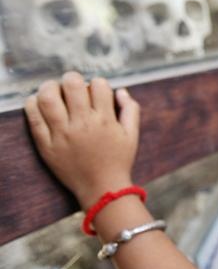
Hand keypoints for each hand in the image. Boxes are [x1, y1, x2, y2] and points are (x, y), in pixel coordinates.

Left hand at [24, 72, 139, 209]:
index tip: (95, 93)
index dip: (97, 84)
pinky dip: (33, 104)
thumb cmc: (118, 161)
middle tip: (72, 87)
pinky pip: (34, 116)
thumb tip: (120, 90)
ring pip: (48, 96)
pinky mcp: (47, 144)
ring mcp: (63, 134)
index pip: (98, 84)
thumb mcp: (132, 135)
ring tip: (54, 91)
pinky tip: (39, 103)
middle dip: (73, 79)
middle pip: (72, 84)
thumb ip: (130, 110)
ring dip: (50, 87)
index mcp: (105, 120)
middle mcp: (83, 124)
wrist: (102, 189)